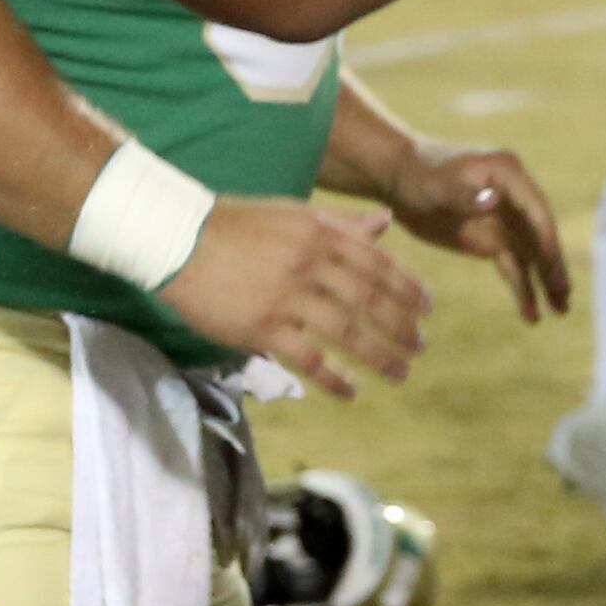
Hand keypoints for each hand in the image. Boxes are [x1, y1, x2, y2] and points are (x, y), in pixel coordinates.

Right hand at [160, 199, 431, 400]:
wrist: (178, 238)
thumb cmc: (239, 225)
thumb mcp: (294, 214)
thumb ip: (342, 223)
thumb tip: (384, 221)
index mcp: (320, 233)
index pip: (377, 264)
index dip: (407, 288)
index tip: (427, 309)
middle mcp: (309, 263)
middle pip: (369, 299)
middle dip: (401, 325)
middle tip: (421, 345)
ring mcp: (286, 297)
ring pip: (346, 331)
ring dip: (379, 355)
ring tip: (401, 372)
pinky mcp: (262, 327)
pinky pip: (307, 358)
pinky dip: (334, 378)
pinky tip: (352, 391)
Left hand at [378, 138, 571, 323]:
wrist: (397, 178)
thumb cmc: (417, 172)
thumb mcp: (436, 183)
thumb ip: (464, 194)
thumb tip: (493, 200)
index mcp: (507, 172)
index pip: (534, 207)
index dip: (545, 235)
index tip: (552, 263)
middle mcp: (513, 195)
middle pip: (539, 233)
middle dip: (552, 264)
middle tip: (564, 296)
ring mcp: (504, 219)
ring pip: (531, 254)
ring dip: (545, 281)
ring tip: (561, 310)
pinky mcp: (491, 240)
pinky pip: (513, 266)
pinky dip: (523, 288)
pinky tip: (532, 314)